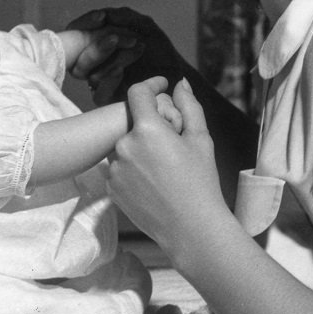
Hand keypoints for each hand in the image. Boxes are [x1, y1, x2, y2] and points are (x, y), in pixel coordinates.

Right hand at [66, 7, 188, 105]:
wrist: (177, 73)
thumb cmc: (159, 49)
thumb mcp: (144, 26)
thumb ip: (124, 17)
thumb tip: (103, 14)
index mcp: (94, 43)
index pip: (76, 32)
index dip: (85, 24)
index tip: (102, 17)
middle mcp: (92, 63)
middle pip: (78, 55)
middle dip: (97, 45)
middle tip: (116, 37)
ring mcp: (99, 82)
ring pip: (91, 74)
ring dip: (112, 59)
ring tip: (136, 47)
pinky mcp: (109, 101)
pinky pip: (99, 94)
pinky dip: (109, 80)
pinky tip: (121, 70)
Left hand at [107, 77, 229, 253]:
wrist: (191, 229)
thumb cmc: (201, 182)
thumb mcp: (201, 140)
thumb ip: (189, 106)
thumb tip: (179, 84)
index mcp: (147, 129)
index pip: (138, 93)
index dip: (150, 85)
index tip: (161, 85)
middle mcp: (123, 145)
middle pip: (133, 123)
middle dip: (151, 127)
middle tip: (173, 143)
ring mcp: (114, 168)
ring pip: (126, 147)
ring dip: (140, 149)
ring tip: (164, 169)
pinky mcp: (111, 188)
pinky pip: (120, 169)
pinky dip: (133, 170)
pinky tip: (154, 183)